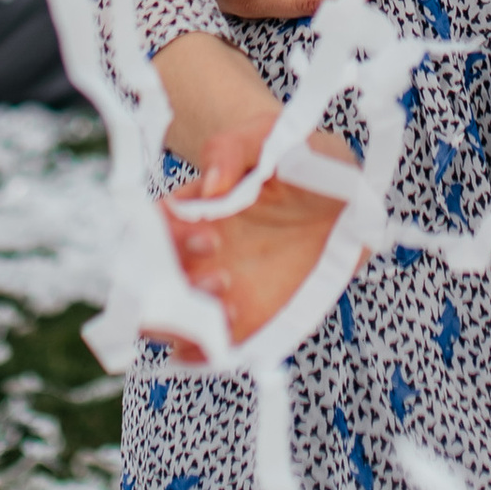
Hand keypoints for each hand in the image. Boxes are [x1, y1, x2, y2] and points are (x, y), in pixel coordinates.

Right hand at [152, 123, 363, 357]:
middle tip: (222, 278)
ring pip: (172, 324)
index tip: (210, 234)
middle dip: (164, 296)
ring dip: (185, 328)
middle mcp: (193, 254)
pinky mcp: (248, 318)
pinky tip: (232, 336)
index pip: (149, 232)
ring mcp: (217, 290)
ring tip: (232, 309)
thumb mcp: (267, 136)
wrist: (342, 191)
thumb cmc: (297, 154)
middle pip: (148, 288)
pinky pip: (211, 348)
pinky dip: (207, 353)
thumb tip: (211, 188)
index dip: (164, 240)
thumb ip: (231, 150)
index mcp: (189, 210)